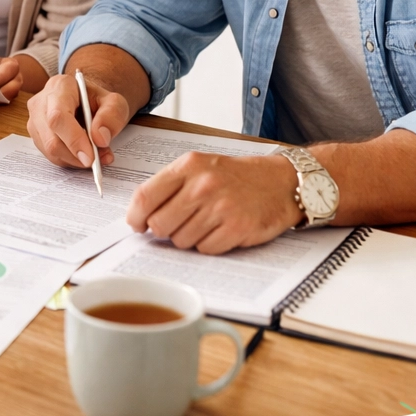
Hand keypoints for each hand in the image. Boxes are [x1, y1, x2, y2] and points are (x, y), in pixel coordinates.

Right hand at [25, 72, 127, 168]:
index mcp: (60, 86)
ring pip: (50, 151)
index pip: (59, 116)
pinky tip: (83, 153)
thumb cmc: (97, 101)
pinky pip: (51, 156)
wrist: (86, 102)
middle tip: (97, 161)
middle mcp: (41, 102)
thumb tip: (99, 138)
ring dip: (75, 159)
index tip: (90, 158)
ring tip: (96, 154)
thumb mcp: (115, 102)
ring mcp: (35, 120)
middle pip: (51, 139)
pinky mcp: (36, 136)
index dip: (73, 139)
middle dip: (76, 155)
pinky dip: (70, 160)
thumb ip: (112, 116)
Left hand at [126, 151, 304, 254]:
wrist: (279, 182)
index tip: (137, 225)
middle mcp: (203, 185)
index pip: (145, 196)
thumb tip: (139, 216)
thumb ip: (169, 186)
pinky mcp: (237, 229)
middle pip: (160, 224)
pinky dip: (208, 245)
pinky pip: (205, 249)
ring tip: (205, 223)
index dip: (135, 216)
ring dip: (188, 237)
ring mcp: (221, 208)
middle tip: (176, 225)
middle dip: (164, 230)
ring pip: (181, 240)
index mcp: (189, 166)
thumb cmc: (234, 177)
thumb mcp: (200, 167)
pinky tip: (220, 230)